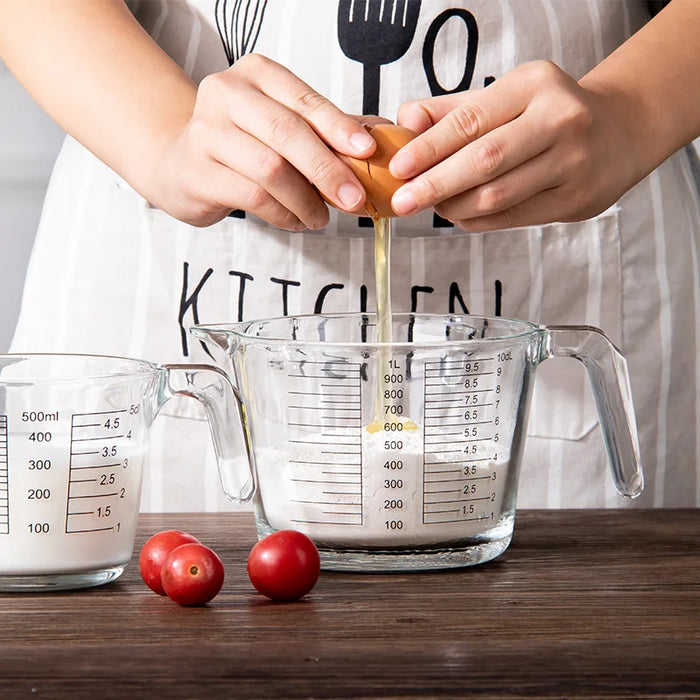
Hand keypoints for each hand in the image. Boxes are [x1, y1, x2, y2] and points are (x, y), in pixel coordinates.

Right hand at [150, 53, 376, 229]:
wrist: (180, 164)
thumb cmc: (243, 144)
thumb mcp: (284, 124)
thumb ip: (328, 130)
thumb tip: (385, 140)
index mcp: (256, 74)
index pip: (304, 100)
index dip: (339, 127)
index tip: (368, 152)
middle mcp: (226, 94)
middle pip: (287, 133)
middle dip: (328, 170)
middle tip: (354, 199)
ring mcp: (206, 132)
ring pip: (271, 169)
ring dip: (306, 200)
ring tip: (321, 218)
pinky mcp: (197, 171)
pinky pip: (253, 197)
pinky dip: (283, 214)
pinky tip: (296, 221)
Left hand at [389, 61, 643, 230]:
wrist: (618, 132)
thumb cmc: (545, 113)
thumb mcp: (504, 96)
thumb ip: (451, 110)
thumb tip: (404, 122)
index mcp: (534, 84)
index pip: (470, 120)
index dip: (429, 148)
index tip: (398, 168)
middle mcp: (559, 119)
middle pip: (484, 160)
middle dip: (436, 185)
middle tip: (403, 201)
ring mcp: (573, 162)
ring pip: (498, 195)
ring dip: (454, 207)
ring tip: (431, 206)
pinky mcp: (576, 199)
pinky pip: (513, 217)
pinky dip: (477, 220)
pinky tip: (459, 215)